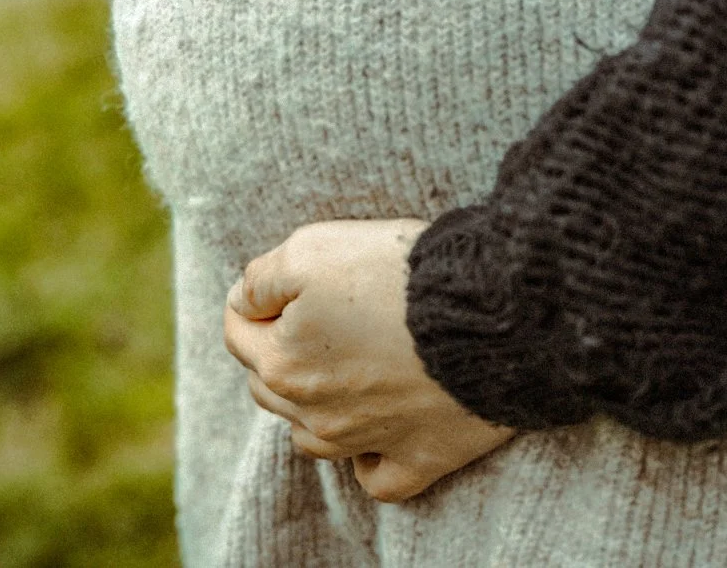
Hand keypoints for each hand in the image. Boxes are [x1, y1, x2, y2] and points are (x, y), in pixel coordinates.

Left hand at [223, 218, 518, 502]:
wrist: (488, 313)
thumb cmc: (398, 274)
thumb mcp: (312, 249)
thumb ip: (263, 278)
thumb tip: (243, 300)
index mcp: (284, 364)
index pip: (238, 334)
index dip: (250, 302)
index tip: (273, 284)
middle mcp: (316, 414)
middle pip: (270, 386)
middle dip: (278, 350)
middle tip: (308, 316)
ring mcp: (367, 441)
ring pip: (313, 437)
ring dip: (313, 407)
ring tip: (337, 373)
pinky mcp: (420, 457)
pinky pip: (378, 478)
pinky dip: (369, 461)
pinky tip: (373, 438)